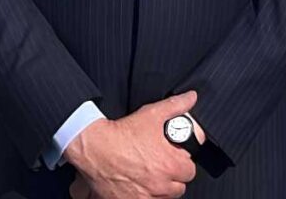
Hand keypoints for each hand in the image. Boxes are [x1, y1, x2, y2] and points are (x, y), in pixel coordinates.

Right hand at [65, 91, 199, 198]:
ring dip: (161, 188)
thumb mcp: (151, 114)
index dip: (182, 161)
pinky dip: (145, 195)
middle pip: (179, 186)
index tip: (173, 156)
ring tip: (149, 174)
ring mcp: (148, 197)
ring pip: (165, 197)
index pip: (190, 169)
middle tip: (160, 165)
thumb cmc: (123, 133)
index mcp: (170, 164)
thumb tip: (191, 97)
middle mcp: (162, 185)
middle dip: (173, 176)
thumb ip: (175, 106)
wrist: (94, 147)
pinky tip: (138, 184)